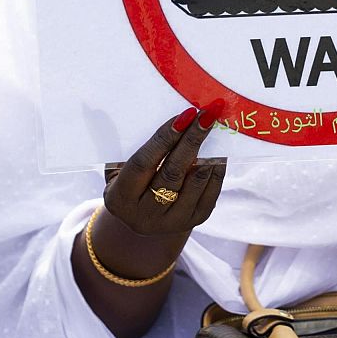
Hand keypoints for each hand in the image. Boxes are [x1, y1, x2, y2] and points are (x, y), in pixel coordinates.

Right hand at [103, 102, 227, 236]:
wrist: (142, 218)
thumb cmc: (129, 182)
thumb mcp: (117, 169)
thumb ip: (127, 147)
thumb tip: (139, 115)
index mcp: (120, 198)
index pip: (143, 163)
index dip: (164, 138)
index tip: (183, 116)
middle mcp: (144, 215)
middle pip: (171, 173)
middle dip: (191, 141)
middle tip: (206, 116)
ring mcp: (171, 222)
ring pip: (194, 185)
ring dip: (207, 155)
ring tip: (214, 131)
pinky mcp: (193, 222)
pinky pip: (209, 194)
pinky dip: (216, 171)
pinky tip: (219, 153)